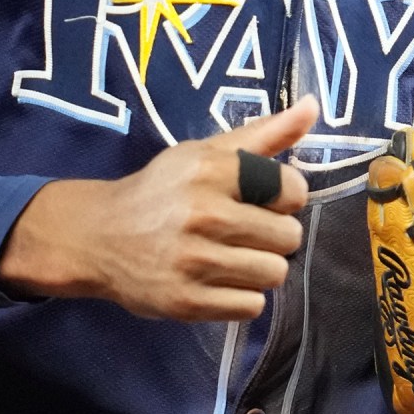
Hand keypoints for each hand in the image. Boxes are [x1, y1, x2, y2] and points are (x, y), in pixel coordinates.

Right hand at [0, 98, 315, 320]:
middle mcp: (203, 214)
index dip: (283, 196)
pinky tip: (217, 280)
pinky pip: (252, 306)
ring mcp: (194, 261)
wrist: (99, 236)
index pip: (292, 189)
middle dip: (273, 235)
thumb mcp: (205, 153)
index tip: (261, 199)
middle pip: (289, 237)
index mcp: (210, 170)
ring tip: (232, 257)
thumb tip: (314, 106)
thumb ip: (264, 133)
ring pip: (274, 273)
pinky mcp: (187, 302)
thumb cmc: (161, 191)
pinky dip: (241, 297)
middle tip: (243, 231)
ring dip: (259, 267)